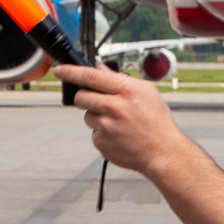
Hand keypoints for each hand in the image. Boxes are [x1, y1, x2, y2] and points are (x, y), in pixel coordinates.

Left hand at [55, 64, 192, 174]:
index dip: (70, 72)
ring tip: (118, 123)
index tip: (60, 70)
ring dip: (97, 117)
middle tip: (99, 102)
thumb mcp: (148, 92)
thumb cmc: (158, 123)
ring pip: (87, 116)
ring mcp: (106, 126)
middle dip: (86, 97)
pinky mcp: (101, 142)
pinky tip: (119, 135)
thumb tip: (101, 71)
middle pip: (82, 96)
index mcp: (126, 90)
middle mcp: (114, 107)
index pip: (90, 76)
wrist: (163, 152)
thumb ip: (122, 79)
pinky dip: (103, 133)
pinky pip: (94, 132)